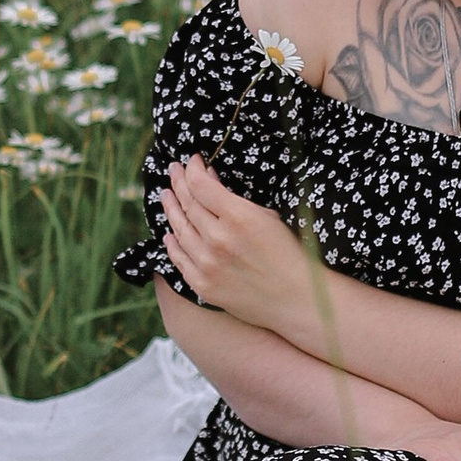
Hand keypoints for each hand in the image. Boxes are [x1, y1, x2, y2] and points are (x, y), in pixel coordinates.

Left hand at [161, 156, 321, 333]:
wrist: (295, 299)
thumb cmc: (288, 254)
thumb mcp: (268, 217)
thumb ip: (236, 200)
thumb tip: (209, 181)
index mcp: (239, 217)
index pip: (201, 185)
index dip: (193, 169)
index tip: (192, 161)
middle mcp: (218, 239)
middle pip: (188, 204)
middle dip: (178, 183)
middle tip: (173, 170)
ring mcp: (208, 264)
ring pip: (179, 229)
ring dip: (170, 209)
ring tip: (166, 195)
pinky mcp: (203, 285)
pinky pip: (179, 258)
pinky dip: (172, 243)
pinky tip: (169, 232)